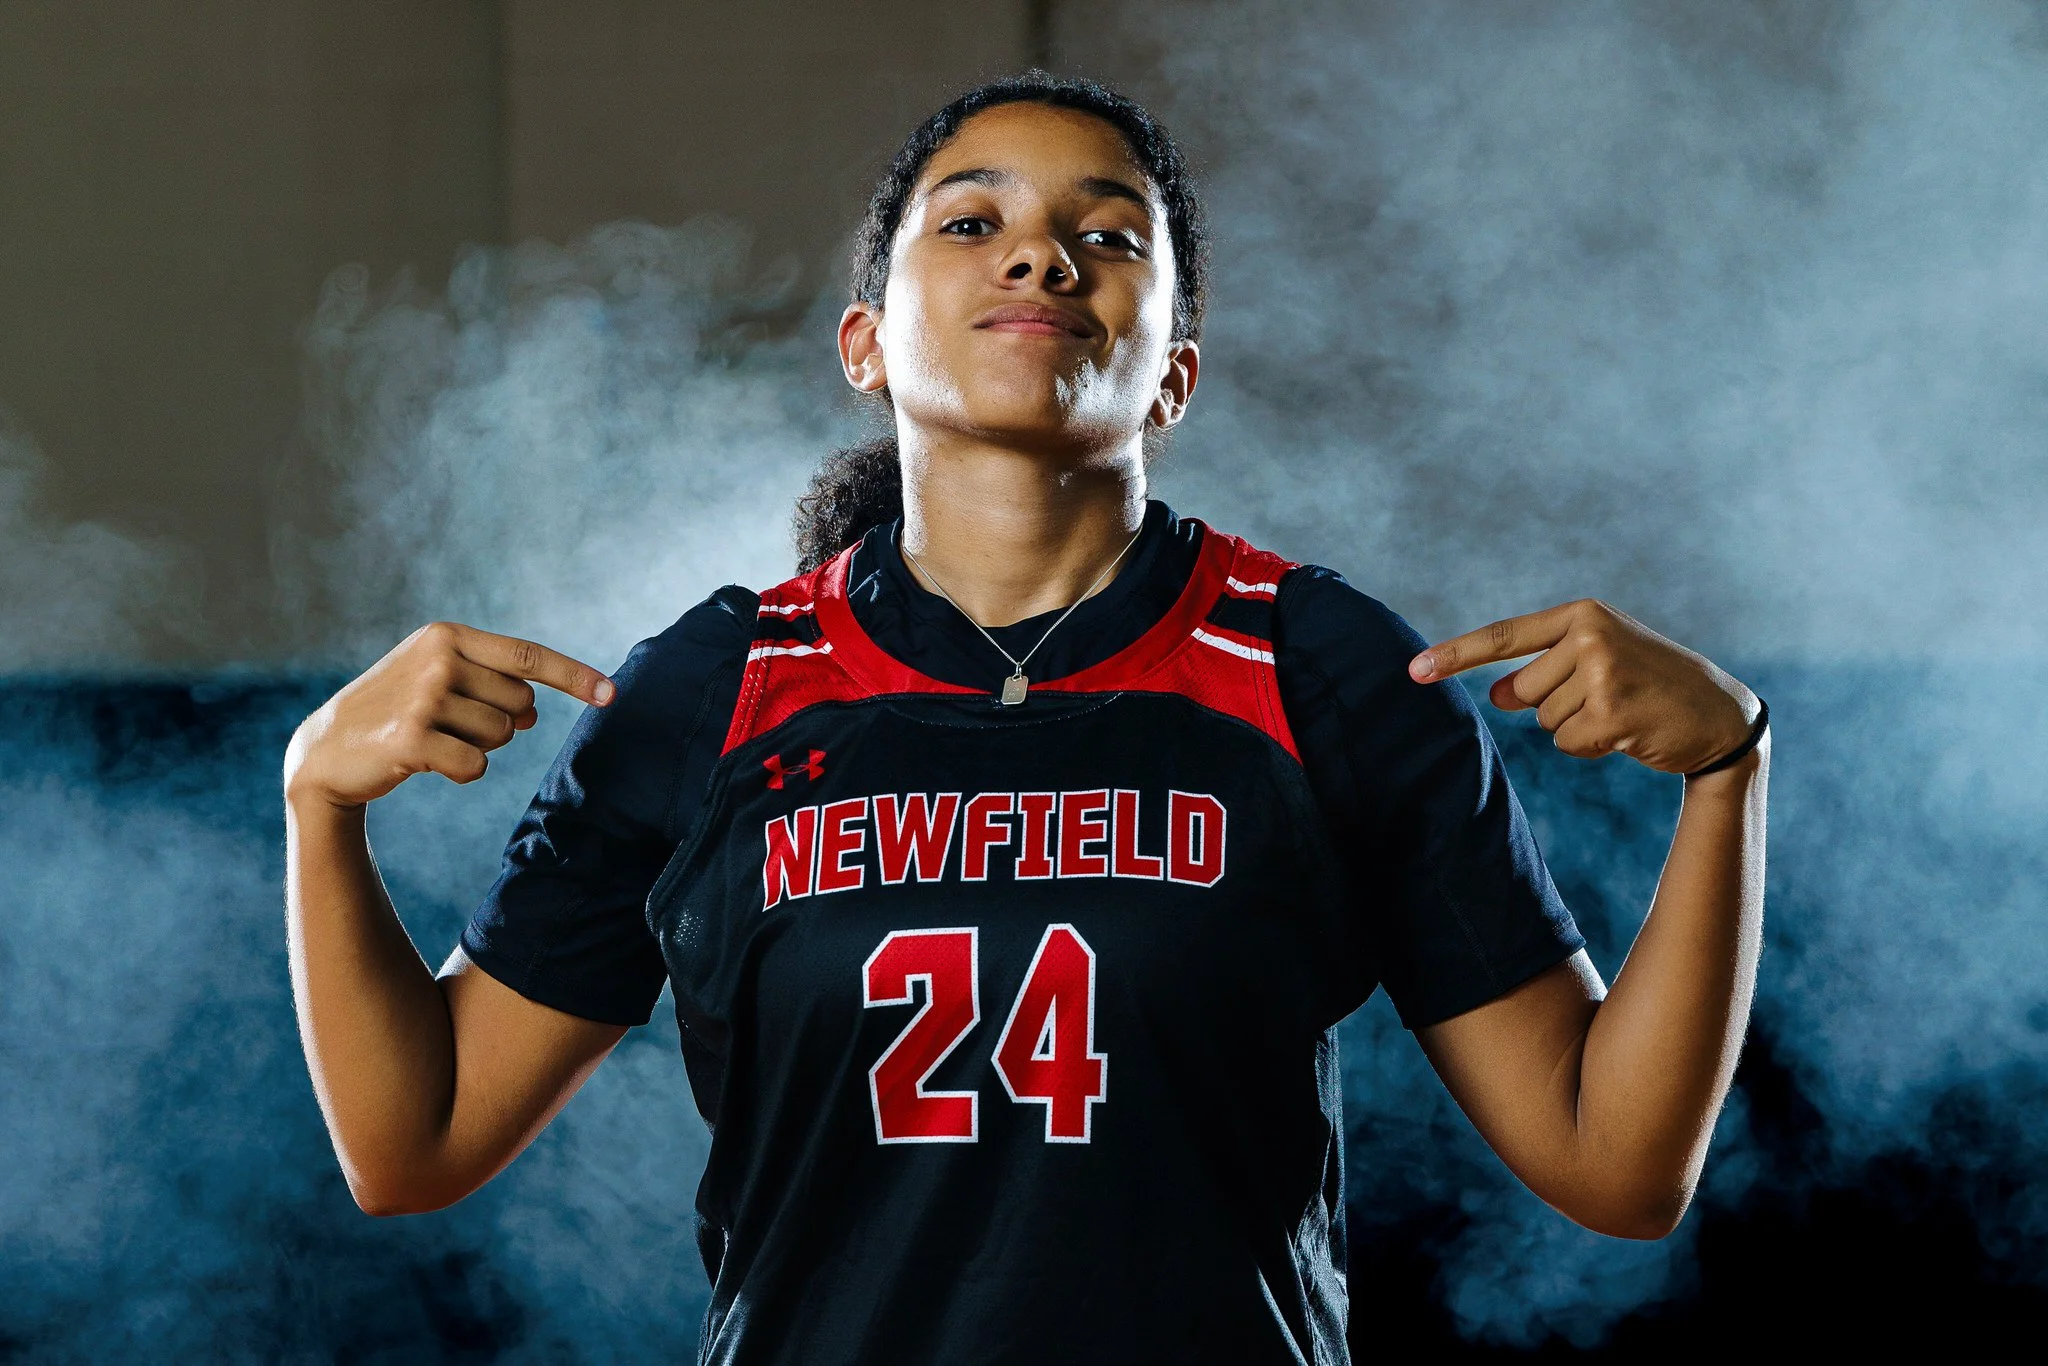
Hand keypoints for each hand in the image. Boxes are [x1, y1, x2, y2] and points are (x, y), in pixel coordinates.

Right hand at [284, 622, 614, 808]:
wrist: (327, 750)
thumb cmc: (396, 712)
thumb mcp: (441, 683)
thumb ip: (492, 686)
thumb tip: (535, 710)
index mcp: (447, 635)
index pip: (528, 656)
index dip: (574, 676)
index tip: (611, 695)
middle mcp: (438, 658)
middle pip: (521, 704)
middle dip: (500, 722)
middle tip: (450, 724)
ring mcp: (424, 696)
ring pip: (501, 735)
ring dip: (477, 747)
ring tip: (433, 738)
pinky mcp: (411, 737)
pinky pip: (476, 765)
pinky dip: (462, 772)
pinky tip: (428, 762)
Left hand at [1408, 599, 1759, 774]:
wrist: (1720, 715)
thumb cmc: (1650, 684)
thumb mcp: (1599, 661)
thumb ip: (1543, 671)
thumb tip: (1494, 696)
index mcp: (1583, 615)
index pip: (1504, 636)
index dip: (1456, 656)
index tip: (1414, 672)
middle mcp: (1589, 637)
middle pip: (1520, 691)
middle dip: (1550, 705)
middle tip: (1606, 697)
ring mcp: (1601, 674)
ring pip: (1544, 720)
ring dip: (1576, 727)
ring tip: (1622, 710)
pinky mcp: (1611, 713)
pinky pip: (1566, 743)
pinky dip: (1590, 747)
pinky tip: (1627, 732)